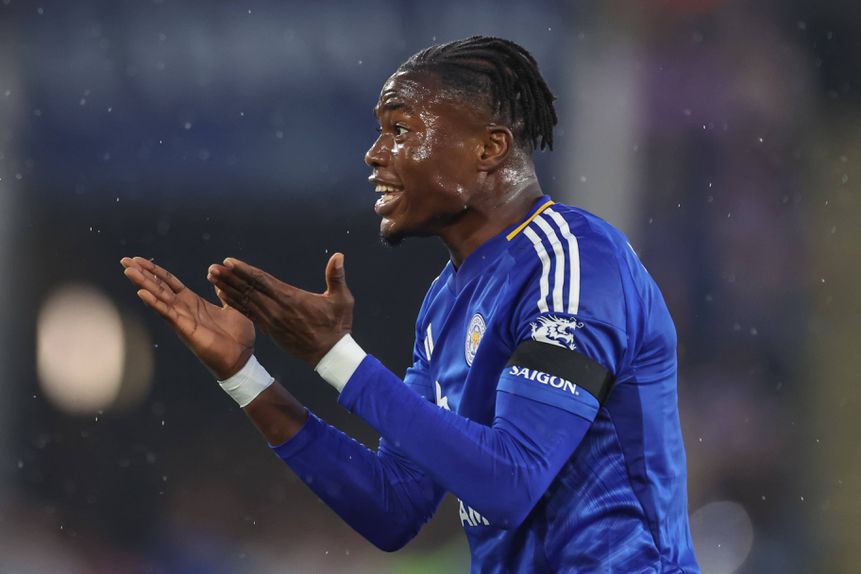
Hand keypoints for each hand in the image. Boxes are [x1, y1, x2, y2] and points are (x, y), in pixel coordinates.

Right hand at [120, 256, 254, 379]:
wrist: (242, 358)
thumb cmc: (238, 336)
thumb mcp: (233, 306)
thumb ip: (223, 291)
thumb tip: (216, 275)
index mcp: (194, 302)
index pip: (169, 282)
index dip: (155, 270)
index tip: (138, 260)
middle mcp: (184, 309)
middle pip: (159, 287)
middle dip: (142, 274)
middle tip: (124, 261)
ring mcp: (183, 319)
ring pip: (159, 297)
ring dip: (144, 284)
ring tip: (128, 271)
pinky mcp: (186, 329)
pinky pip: (168, 313)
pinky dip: (155, 303)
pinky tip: (142, 293)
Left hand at [206, 253, 353, 366]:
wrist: (329, 354)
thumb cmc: (337, 325)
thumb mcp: (342, 300)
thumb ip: (337, 277)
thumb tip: (339, 256)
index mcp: (290, 299)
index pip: (262, 282)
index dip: (244, 271)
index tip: (228, 262)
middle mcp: (276, 309)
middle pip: (247, 290)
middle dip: (229, 278)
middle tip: (212, 268)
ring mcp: (271, 320)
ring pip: (244, 301)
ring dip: (227, 289)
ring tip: (211, 277)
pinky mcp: (269, 329)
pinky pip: (247, 313)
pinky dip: (234, 303)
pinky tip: (222, 295)